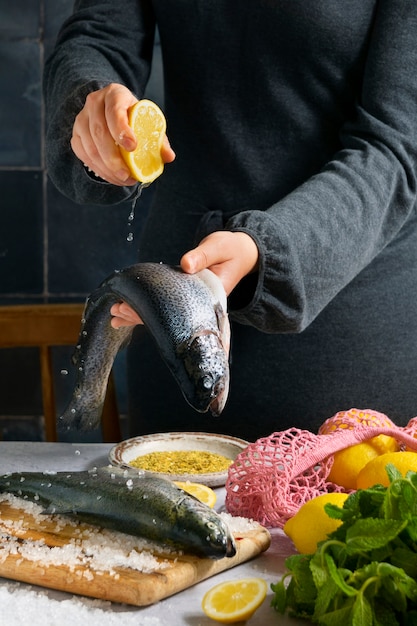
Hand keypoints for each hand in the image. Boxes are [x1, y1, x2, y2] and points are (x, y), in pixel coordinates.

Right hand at [71, 83, 174, 185]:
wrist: (112, 110)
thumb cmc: (134, 118)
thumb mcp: (149, 123)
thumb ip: (159, 139)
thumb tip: (169, 157)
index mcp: (115, 94)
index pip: (114, 110)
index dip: (121, 129)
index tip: (132, 148)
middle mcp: (94, 103)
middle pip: (99, 132)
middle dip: (113, 158)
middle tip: (127, 175)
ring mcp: (82, 118)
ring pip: (90, 146)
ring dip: (106, 168)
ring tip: (123, 179)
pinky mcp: (76, 134)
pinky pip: (83, 154)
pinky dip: (98, 169)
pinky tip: (112, 177)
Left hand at [110, 231, 258, 327]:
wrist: (243, 253)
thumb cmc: (232, 250)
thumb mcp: (220, 247)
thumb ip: (203, 255)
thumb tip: (185, 264)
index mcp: (208, 296)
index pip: (175, 310)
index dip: (152, 312)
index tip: (132, 311)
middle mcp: (197, 303)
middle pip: (166, 315)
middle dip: (139, 315)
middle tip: (116, 314)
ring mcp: (190, 300)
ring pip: (162, 312)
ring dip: (139, 313)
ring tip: (115, 316)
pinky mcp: (185, 293)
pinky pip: (164, 303)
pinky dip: (147, 305)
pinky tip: (129, 308)